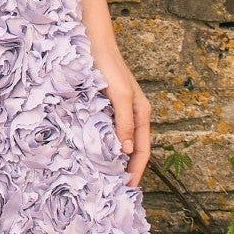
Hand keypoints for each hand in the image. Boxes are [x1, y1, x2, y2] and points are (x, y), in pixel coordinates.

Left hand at [89, 35, 150, 187]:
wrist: (93, 43)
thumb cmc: (109, 67)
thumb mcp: (120, 96)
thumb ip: (124, 123)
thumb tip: (127, 151)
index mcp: (141, 113)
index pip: (142, 150)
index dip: (137, 170)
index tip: (127, 189)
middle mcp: (132, 114)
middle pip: (132, 149)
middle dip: (126, 169)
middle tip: (113, 189)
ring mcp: (118, 111)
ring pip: (118, 142)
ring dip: (113, 159)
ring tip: (102, 177)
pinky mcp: (104, 106)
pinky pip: (105, 132)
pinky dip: (101, 145)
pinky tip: (90, 153)